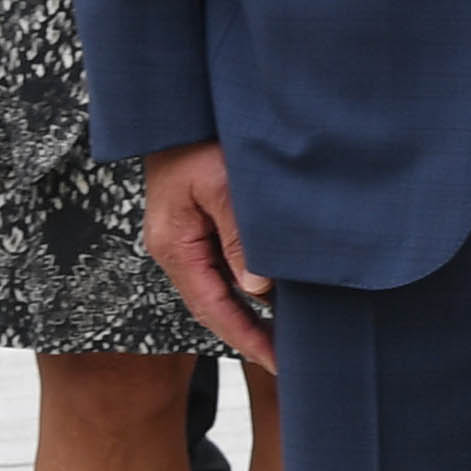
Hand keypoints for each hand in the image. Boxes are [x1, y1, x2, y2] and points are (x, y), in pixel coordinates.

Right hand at [139, 140, 276, 367]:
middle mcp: (178, 247)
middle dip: (253, 333)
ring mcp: (187, 237)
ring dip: (255, 308)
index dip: (247, 339)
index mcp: (176, 246)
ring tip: (294, 333)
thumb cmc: (198, 140)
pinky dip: (253, 280)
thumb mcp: (223, 187)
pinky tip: (280, 290)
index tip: (279, 363)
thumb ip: (240, 237)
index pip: (213, 308)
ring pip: (223, 285)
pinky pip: (226, 262)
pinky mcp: (201, 223)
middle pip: (217, 304)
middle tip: (294, 359)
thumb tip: (257, 287)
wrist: (179, 107)